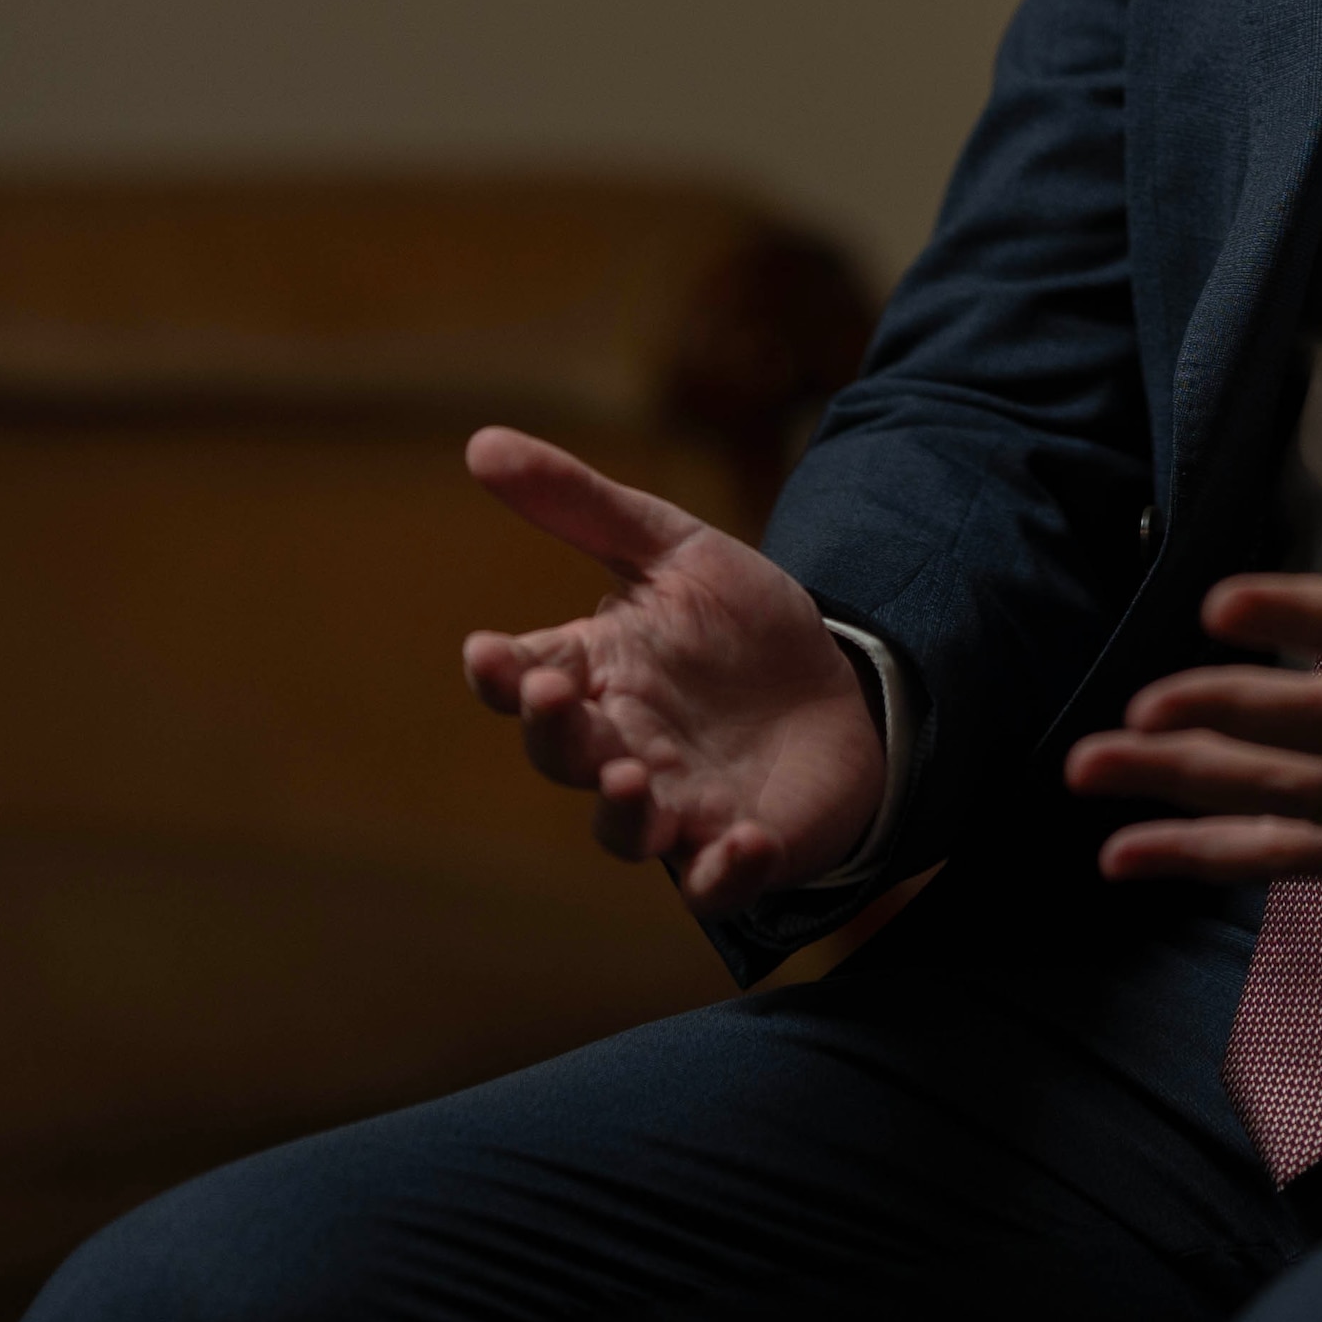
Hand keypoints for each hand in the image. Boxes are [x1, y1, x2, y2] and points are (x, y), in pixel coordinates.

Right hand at [459, 429, 883, 915]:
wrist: (844, 692)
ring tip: (631, 781)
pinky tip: (741, 841)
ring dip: (621, 812)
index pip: (524, 678)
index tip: (487, 652)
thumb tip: (478, 441)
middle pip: (563, 755)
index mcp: (596, 674)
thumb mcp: (673, 548)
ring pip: (624, 831)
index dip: (499, 673)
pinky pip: (715, 881)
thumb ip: (582, 504)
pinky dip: (722, 873)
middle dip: (551, 732)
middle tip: (555, 696)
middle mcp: (622, 746)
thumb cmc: (741, 628)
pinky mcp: (737, 848)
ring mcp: (676, 806)